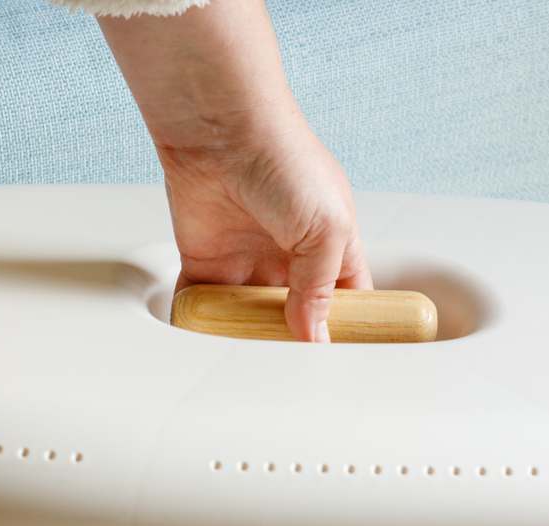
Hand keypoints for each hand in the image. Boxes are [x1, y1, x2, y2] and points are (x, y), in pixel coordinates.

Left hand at [100, 0, 370, 341]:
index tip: (339, 362)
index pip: (345, 301)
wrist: (220, 131)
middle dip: (292, 346)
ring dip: (248, 342)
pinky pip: (204, 308)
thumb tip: (313, 335)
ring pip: (248, 320)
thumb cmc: (284, 159)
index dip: (343, 331)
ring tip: (251, 366)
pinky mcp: (206, 266)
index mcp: (330, 246)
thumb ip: (320, 289)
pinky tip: (209, 346)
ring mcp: (247, 262)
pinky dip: (203, 327)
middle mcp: (288, 257)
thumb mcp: (327, 229)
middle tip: (291, 372)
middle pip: (294, 319)